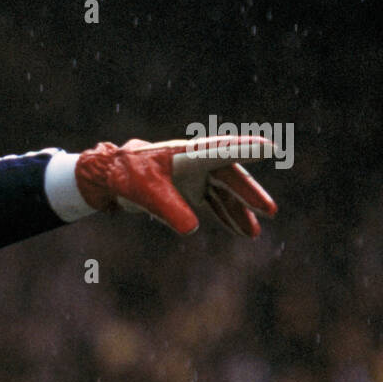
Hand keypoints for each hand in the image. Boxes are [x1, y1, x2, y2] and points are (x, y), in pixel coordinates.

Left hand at [75, 136, 278, 236]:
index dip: (246, 149)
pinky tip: (238, 231)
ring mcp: (197, 177)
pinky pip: (214, 205)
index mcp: (189, 153)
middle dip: (249, 195)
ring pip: (225, 195)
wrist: (113, 177)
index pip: (222, 150)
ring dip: (239, 213)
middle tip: (269, 211)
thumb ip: (170, 208)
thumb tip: (193, 229)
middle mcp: (198, 163)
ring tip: (253, 234)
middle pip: (230, 178)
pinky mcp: (191, 191)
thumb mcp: (148, 191)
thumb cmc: (129, 174)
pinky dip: (225, 217)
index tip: (269, 147)